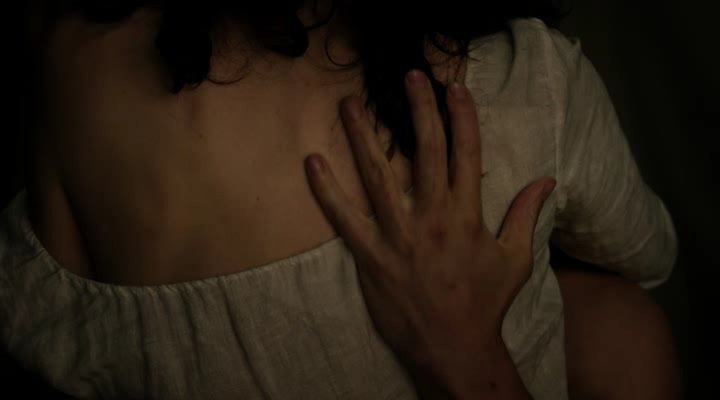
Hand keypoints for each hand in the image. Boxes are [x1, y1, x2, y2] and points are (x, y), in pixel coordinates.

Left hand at [304, 70, 553, 397]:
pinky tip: (313, 162)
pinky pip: (345, 219)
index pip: (467, 153)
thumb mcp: (515, 258)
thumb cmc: (485, 302)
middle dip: (418, 109)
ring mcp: (399, 236)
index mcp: (467, 214)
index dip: (461, 115)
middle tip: (409, 76)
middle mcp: (432, 217)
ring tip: (349, 105)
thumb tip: (547, 180)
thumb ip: (526, 215)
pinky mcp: (372, 256)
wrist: (455, 347)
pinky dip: (328, 191)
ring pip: (378, 176)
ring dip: (363, 137)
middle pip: (425, 152)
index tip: (453, 86)